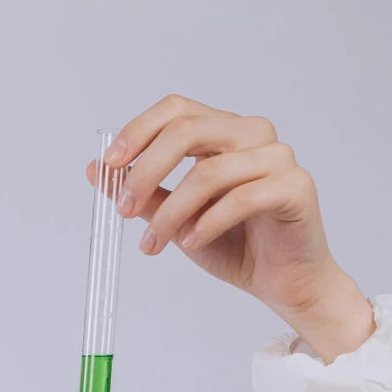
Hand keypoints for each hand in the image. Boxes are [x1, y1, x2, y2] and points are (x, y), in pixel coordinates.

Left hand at [99, 94, 375, 360]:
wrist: (282, 281)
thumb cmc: (233, 244)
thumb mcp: (175, 218)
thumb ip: (144, 192)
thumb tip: (96, 169)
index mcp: (224, 131)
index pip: (177, 110)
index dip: (139, 131)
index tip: (111, 165)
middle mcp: (253, 134)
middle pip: (188, 131)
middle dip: (146, 172)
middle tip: (125, 210)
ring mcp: (278, 157)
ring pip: (209, 172)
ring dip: (171, 212)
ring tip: (152, 244)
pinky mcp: (296, 186)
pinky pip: (241, 198)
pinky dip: (207, 223)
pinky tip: (191, 242)